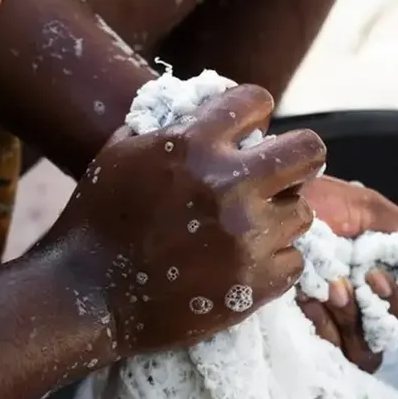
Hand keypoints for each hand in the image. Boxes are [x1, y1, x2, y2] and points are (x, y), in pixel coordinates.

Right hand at [47, 85, 325, 359]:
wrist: (87, 296)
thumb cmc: (96, 220)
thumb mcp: (120, 153)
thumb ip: (168, 126)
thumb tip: (204, 108)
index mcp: (194, 145)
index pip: (258, 101)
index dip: (255, 113)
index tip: (251, 129)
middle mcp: (229, 186)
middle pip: (310, 152)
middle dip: (297, 158)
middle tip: (281, 173)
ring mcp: (247, 237)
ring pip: (303, 212)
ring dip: (280, 216)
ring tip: (251, 227)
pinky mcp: (256, 283)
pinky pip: (294, 260)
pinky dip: (274, 261)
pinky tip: (245, 262)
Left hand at [298, 176, 397, 372]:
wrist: (265, 200)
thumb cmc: (313, 200)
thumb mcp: (368, 209)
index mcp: (370, 281)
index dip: (397, 302)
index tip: (377, 276)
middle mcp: (351, 307)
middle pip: (389, 337)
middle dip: (379, 309)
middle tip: (356, 281)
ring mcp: (324, 322)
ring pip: (365, 353)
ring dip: (352, 319)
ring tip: (330, 288)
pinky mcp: (297, 333)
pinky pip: (330, 354)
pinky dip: (325, 327)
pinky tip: (307, 300)